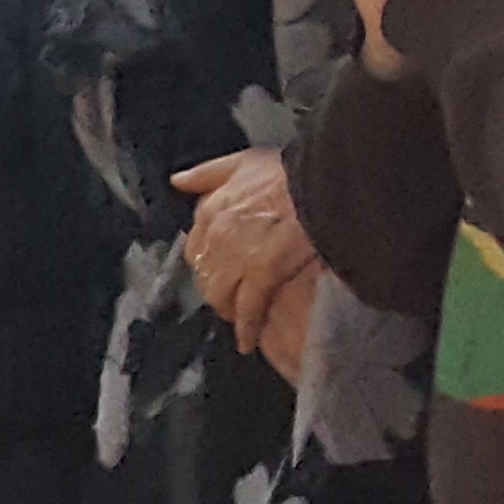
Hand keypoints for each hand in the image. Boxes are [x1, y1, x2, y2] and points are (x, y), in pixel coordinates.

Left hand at [174, 151, 322, 374]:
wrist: (325, 184)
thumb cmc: (289, 173)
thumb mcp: (243, 162)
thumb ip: (207, 174)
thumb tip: (178, 183)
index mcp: (211, 209)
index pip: (195, 246)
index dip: (208, 261)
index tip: (217, 268)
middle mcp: (217, 235)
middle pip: (205, 274)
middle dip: (215, 287)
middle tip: (228, 298)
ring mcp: (238, 258)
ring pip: (221, 294)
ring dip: (228, 308)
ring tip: (238, 317)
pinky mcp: (262, 275)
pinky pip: (248, 309)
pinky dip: (247, 328)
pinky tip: (247, 342)